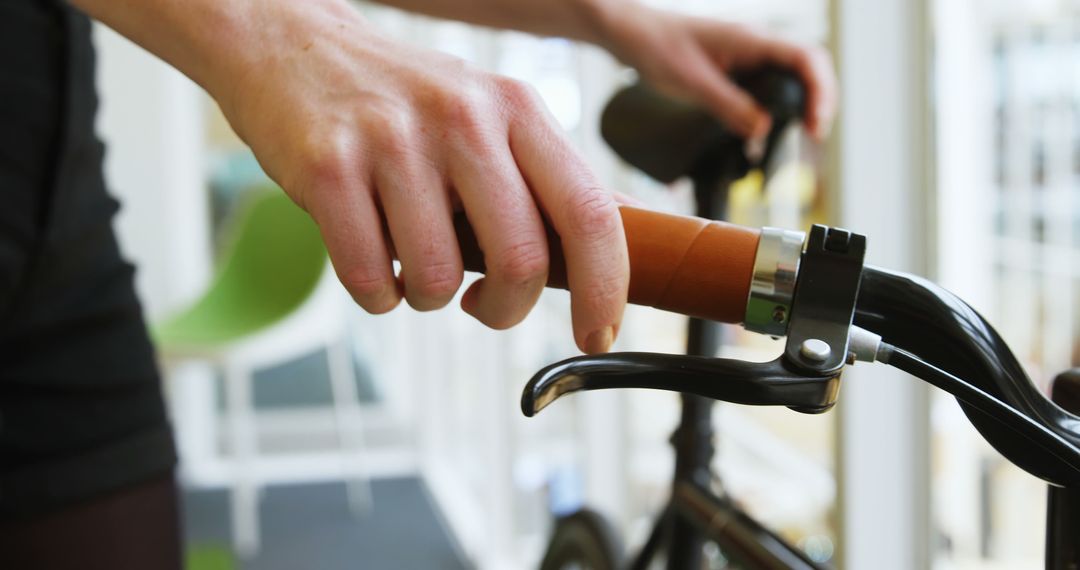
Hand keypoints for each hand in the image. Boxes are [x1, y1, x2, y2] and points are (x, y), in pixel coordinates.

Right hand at [208, 0, 627, 352]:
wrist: (291, 45)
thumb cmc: (406, 99)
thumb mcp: (492, 114)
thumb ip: (553, 174)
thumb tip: (631, 224)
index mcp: (517, 109)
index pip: (590, 213)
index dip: (603, 288)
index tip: (596, 333)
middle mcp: (463, 117)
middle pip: (520, 261)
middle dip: (505, 310)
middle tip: (485, 304)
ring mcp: (393, 139)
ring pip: (439, 280)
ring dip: (427, 296)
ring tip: (412, 259)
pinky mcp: (327, 166)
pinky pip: (370, 278)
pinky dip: (377, 294)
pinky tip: (374, 259)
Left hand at [597, 4, 837, 141]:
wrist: (630, 34)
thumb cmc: (657, 48)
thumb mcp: (692, 83)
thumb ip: (728, 105)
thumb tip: (763, 130)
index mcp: (751, 40)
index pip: (806, 59)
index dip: (820, 92)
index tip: (814, 126)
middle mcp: (756, 44)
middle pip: (807, 67)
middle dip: (818, 100)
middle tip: (812, 136)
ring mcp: (747, 54)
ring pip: (789, 76)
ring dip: (800, 103)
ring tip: (799, 135)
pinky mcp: (735, 67)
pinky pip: (767, 83)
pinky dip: (777, 105)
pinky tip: (767, 128)